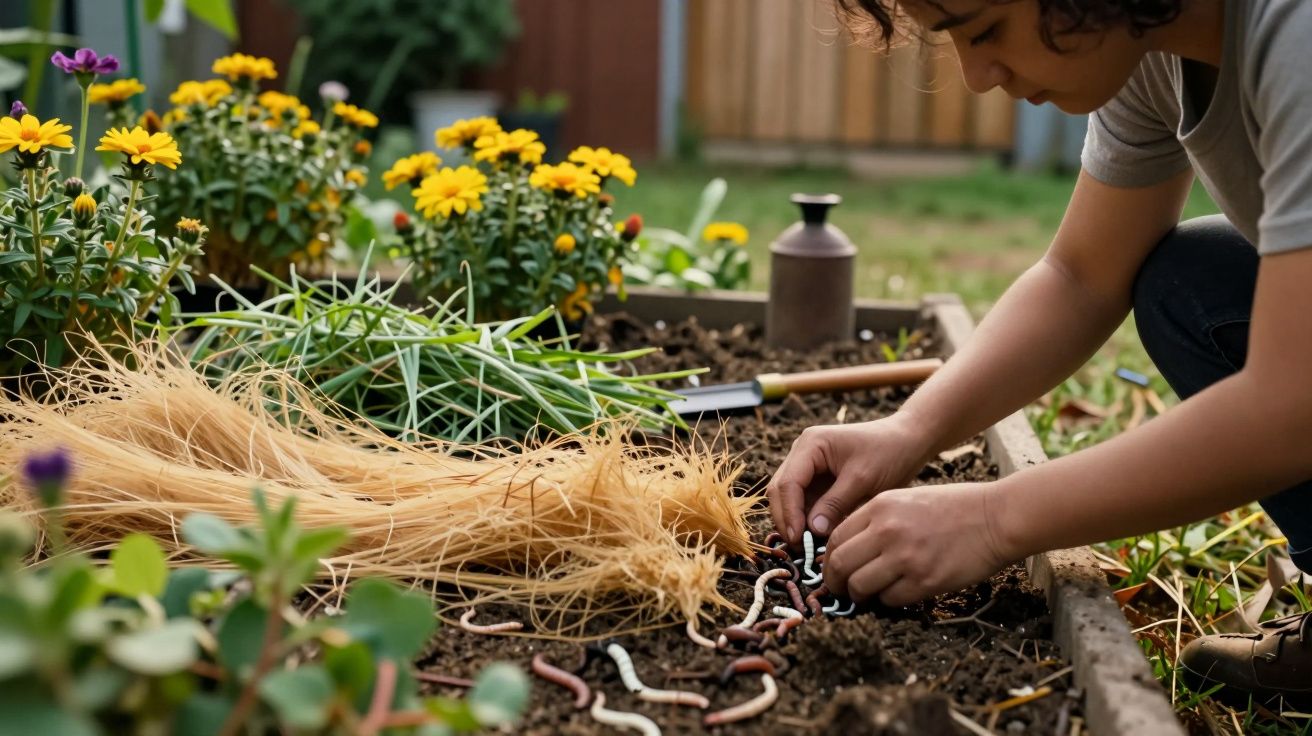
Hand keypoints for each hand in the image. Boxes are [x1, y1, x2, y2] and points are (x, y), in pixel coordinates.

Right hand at [766, 415, 933, 546]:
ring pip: (788, 499)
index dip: (789, 513)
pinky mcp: (817, 479)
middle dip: (787, 519)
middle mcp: (802, 453)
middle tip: (798, 548)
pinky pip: (804, 502)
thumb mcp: (863, 478)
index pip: (788, 483)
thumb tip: (812, 530)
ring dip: (794, 521)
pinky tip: (816, 538)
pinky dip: (806, 520)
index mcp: (811, 445)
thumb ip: (835, 503)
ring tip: (807, 546)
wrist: (908, 441)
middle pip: (781, 490)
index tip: (798, 539)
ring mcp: (808, 466)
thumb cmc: (888, 453)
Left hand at [823, 482, 1019, 606]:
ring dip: (859, 595)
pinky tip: (898, 592)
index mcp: (879, 507)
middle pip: (839, 564)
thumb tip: (849, 549)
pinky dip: (888, 600)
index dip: (829, 559)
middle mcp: (887, 531)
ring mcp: (905, 557)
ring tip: (867, 594)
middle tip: (840, 589)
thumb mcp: (906, 499)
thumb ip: (876, 520)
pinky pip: (890, 599)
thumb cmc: (954, 507)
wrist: (995, 517)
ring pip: (859, 586)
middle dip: (834, 582)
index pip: (835, 538)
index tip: (833, 569)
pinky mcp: (925, 581)